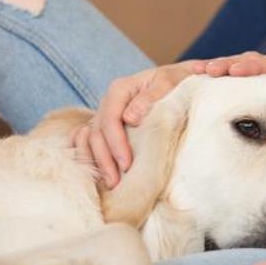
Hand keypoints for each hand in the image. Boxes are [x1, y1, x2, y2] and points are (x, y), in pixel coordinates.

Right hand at [70, 61, 204, 187]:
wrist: (178, 80)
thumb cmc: (176, 81)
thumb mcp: (169, 83)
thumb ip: (150, 98)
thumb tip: (129, 118)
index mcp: (120, 89)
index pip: (110, 119)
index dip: (115, 143)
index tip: (126, 164)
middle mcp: (108, 102)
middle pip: (96, 132)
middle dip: (104, 159)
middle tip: (116, 182)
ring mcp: (105, 114)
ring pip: (88, 139)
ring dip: (96, 161)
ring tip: (110, 183)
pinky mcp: (107, 126)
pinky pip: (87, 140)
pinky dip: (88, 155)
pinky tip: (97, 174)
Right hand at [201, 51, 265, 121]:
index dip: (254, 67)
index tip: (237, 71)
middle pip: (250, 60)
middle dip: (229, 63)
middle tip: (209, 70)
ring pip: (240, 66)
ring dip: (219, 67)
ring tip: (196, 72)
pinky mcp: (256, 83)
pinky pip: (236, 78)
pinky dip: (219, 77)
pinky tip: (197, 80)